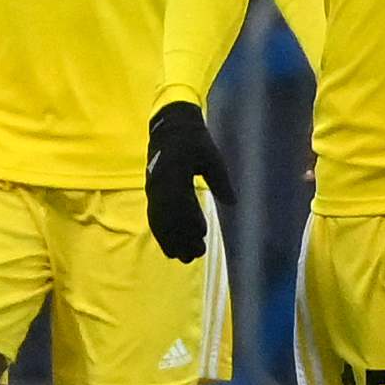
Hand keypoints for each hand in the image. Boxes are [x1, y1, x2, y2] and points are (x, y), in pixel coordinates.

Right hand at [144, 99, 229, 261]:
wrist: (170, 127)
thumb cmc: (194, 140)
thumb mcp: (212, 156)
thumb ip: (221, 180)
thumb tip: (233, 203)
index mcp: (174, 172)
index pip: (179, 201)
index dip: (189, 220)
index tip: (203, 234)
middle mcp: (160, 183)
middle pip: (167, 216)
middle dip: (180, 237)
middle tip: (197, 254)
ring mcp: (153, 188)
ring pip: (159, 220)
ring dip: (170, 240)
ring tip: (183, 257)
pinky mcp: (152, 192)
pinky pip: (154, 217)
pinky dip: (161, 234)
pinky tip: (170, 247)